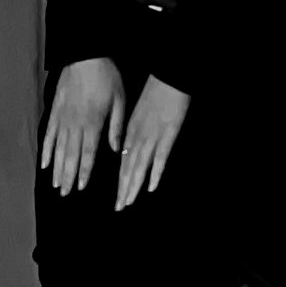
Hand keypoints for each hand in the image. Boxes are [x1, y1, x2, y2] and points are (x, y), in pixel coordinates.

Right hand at [42, 58, 125, 195]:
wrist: (85, 55)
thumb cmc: (106, 76)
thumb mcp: (120, 100)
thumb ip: (116, 126)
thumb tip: (114, 148)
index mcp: (93, 123)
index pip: (88, 153)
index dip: (84, 172)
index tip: (81, 187)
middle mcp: (76, 124)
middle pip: (71, 155)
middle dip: (68, 176)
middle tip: (65, 194)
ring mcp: (63, 117)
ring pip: (58, 148)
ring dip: (57, 167)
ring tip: (55, 184)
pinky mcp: (55, 110)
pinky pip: (49, 133)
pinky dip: (46, 149)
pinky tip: (44, 162)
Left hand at [112, 76, 190, 209]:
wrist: (168, 79)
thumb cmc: (154, 93)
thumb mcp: (138, 113)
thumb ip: (132, 132)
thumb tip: (126, 150)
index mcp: (130, 131)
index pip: (123, 162)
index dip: (120, 181)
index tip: (118, 197)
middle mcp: (137, 137)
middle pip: (128, 168)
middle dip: (124, 189)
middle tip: (120, 207)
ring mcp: (152, 137)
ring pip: (139, 166)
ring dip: (133, 186)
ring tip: (128, 202)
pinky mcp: (167, 135)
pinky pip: (160, 158)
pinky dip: (155, 173)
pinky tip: (150, 187)